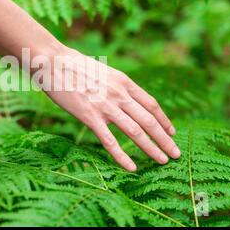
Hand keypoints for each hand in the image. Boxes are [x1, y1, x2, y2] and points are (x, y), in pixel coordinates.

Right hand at [41, 47, 179, 171]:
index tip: (172, 133)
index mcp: (124, 82)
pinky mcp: (89, 116)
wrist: (53, 62)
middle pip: (149, 120)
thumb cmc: (75, 66)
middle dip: (165, 139)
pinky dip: (122, 156)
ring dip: (152, 148)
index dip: (165, 121)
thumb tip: (125, 97)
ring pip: (136, 132)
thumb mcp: (104, 71)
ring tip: (163, 161)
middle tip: (176, 154)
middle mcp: (120, 94)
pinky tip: (132, 167)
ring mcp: (105, 106)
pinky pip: (110, 141)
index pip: (152, 104)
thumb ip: (117, 85)